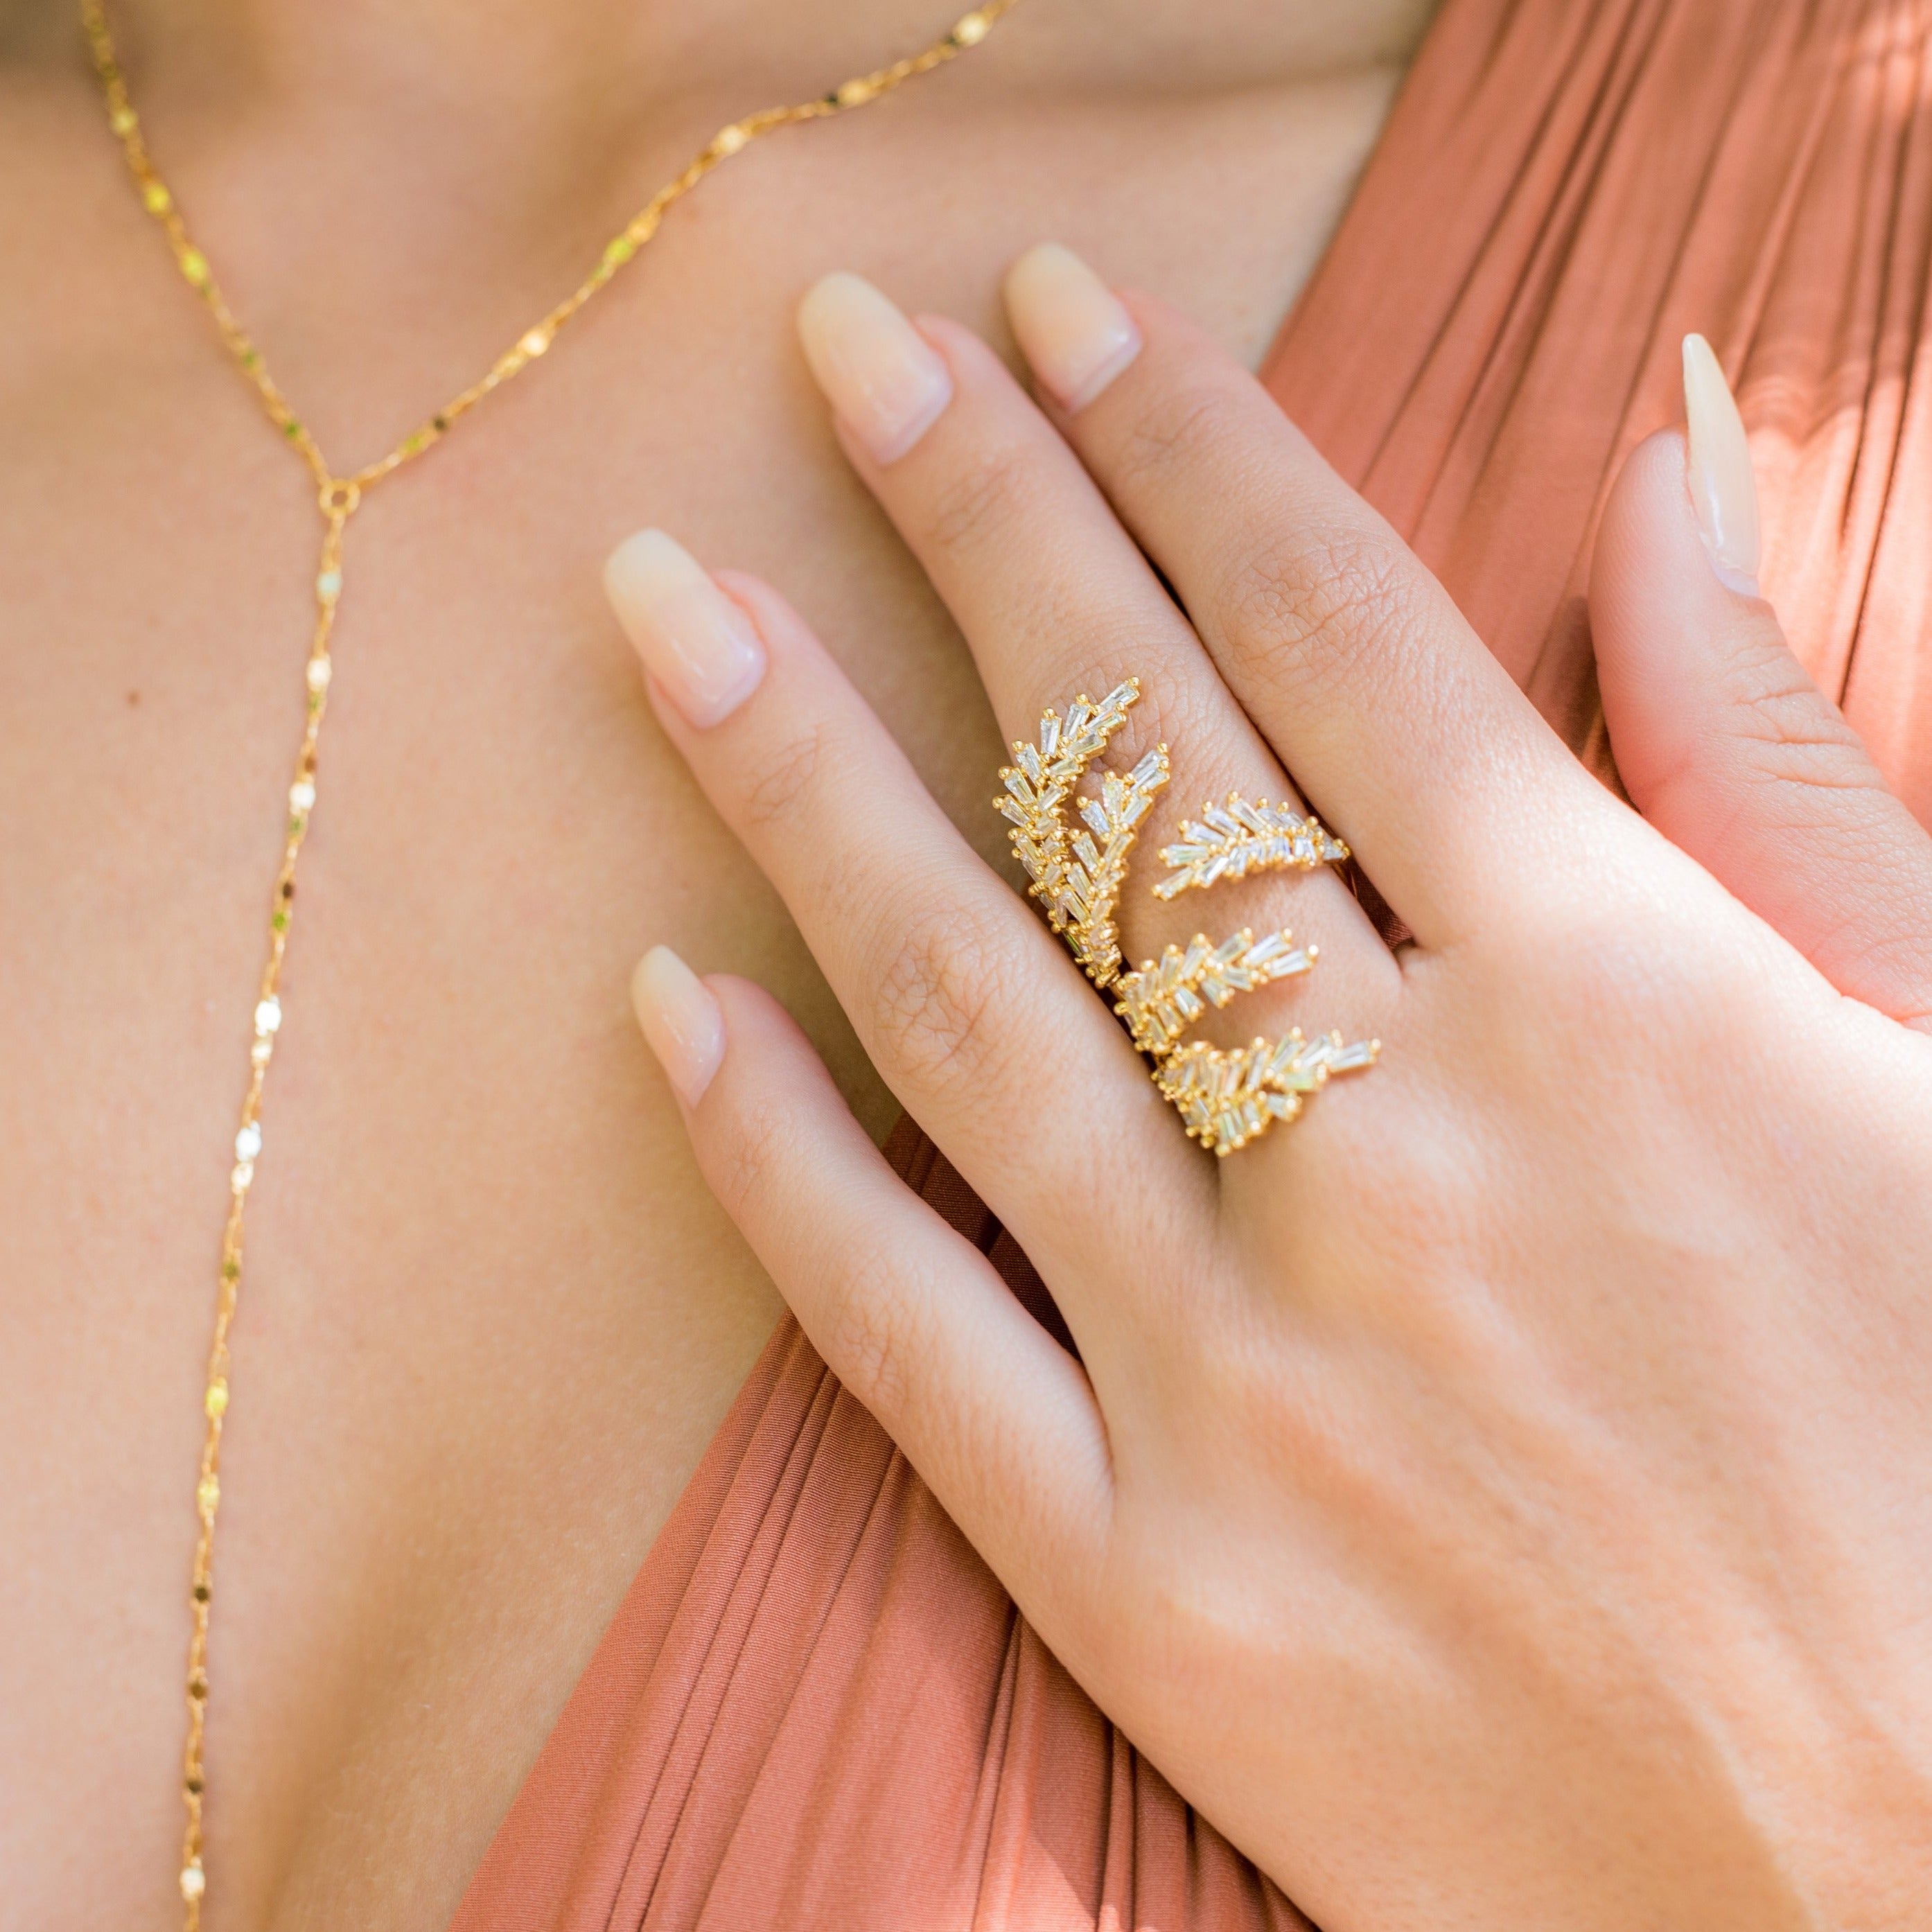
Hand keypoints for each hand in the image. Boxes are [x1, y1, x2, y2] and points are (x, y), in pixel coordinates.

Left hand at [604, 251, 1931, 1928]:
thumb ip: (1772, 758)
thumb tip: (1656, 454)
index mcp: (1615, 1003)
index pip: (1336, 637)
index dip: (1179, 445)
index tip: (1046, 311)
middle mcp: (1403, 1157)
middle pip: (1128, 768)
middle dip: (975, 524)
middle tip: (834, 351)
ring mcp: (1251, 1377)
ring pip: (970, 1007)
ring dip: (800, 782)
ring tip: (669, 615)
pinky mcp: (1149, 1579)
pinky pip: (905, 1326)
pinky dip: (774, 1156)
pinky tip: (670, 1001)